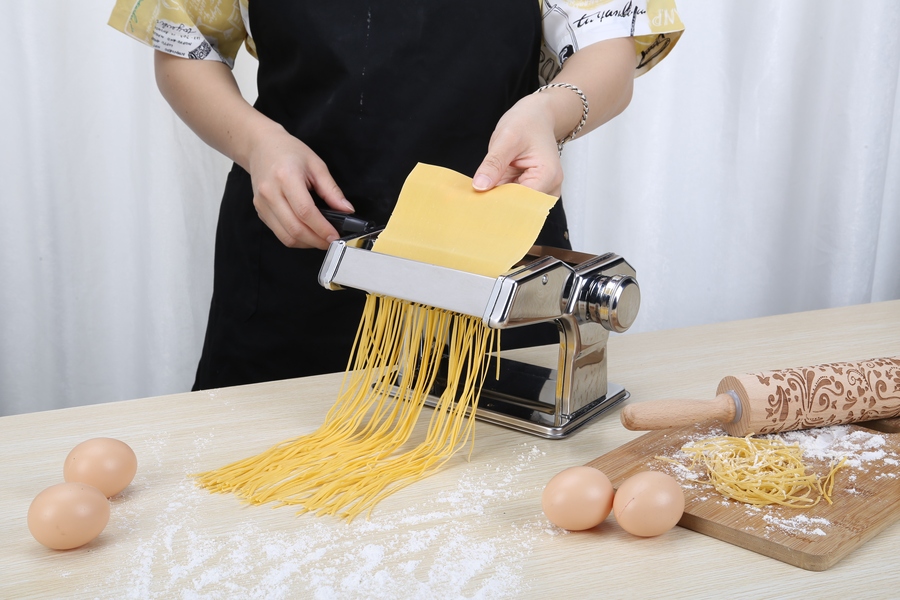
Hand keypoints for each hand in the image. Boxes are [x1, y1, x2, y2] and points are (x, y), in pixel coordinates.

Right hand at [248, 125, 352, 248]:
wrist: (262, 147)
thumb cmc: (289, 152)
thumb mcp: (316, 165)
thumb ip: (332, 190)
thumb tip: (347, 209)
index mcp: (285, 177)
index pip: (305, 211)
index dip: (322, 228)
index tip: (335, 236)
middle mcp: (270, 193)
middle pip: (294, 228)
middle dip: (316, 241)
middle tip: (331, 242)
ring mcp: (262, 204)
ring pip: (285, 236)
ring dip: (306, 243)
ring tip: (321, 240)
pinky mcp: (260, 211)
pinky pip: (279, 233)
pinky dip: (295, 238)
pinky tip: (307, 234)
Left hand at [472, 94, 563, 196]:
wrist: (538, 117)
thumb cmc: (527, 123)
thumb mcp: (506, 138)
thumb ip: (493, 164)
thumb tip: (480, 186)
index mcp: (548, 176)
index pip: (522, 202)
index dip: (499, 205)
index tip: (478, 205)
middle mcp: (549, 188)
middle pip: (520, 208)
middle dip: (497, 205)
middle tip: (472, 204)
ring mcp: (542, 191)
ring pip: (515, 206)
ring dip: (497, 202)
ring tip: (478, 197)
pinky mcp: (531, 191)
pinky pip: (513, 200)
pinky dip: (499, 197)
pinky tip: (486, 193)